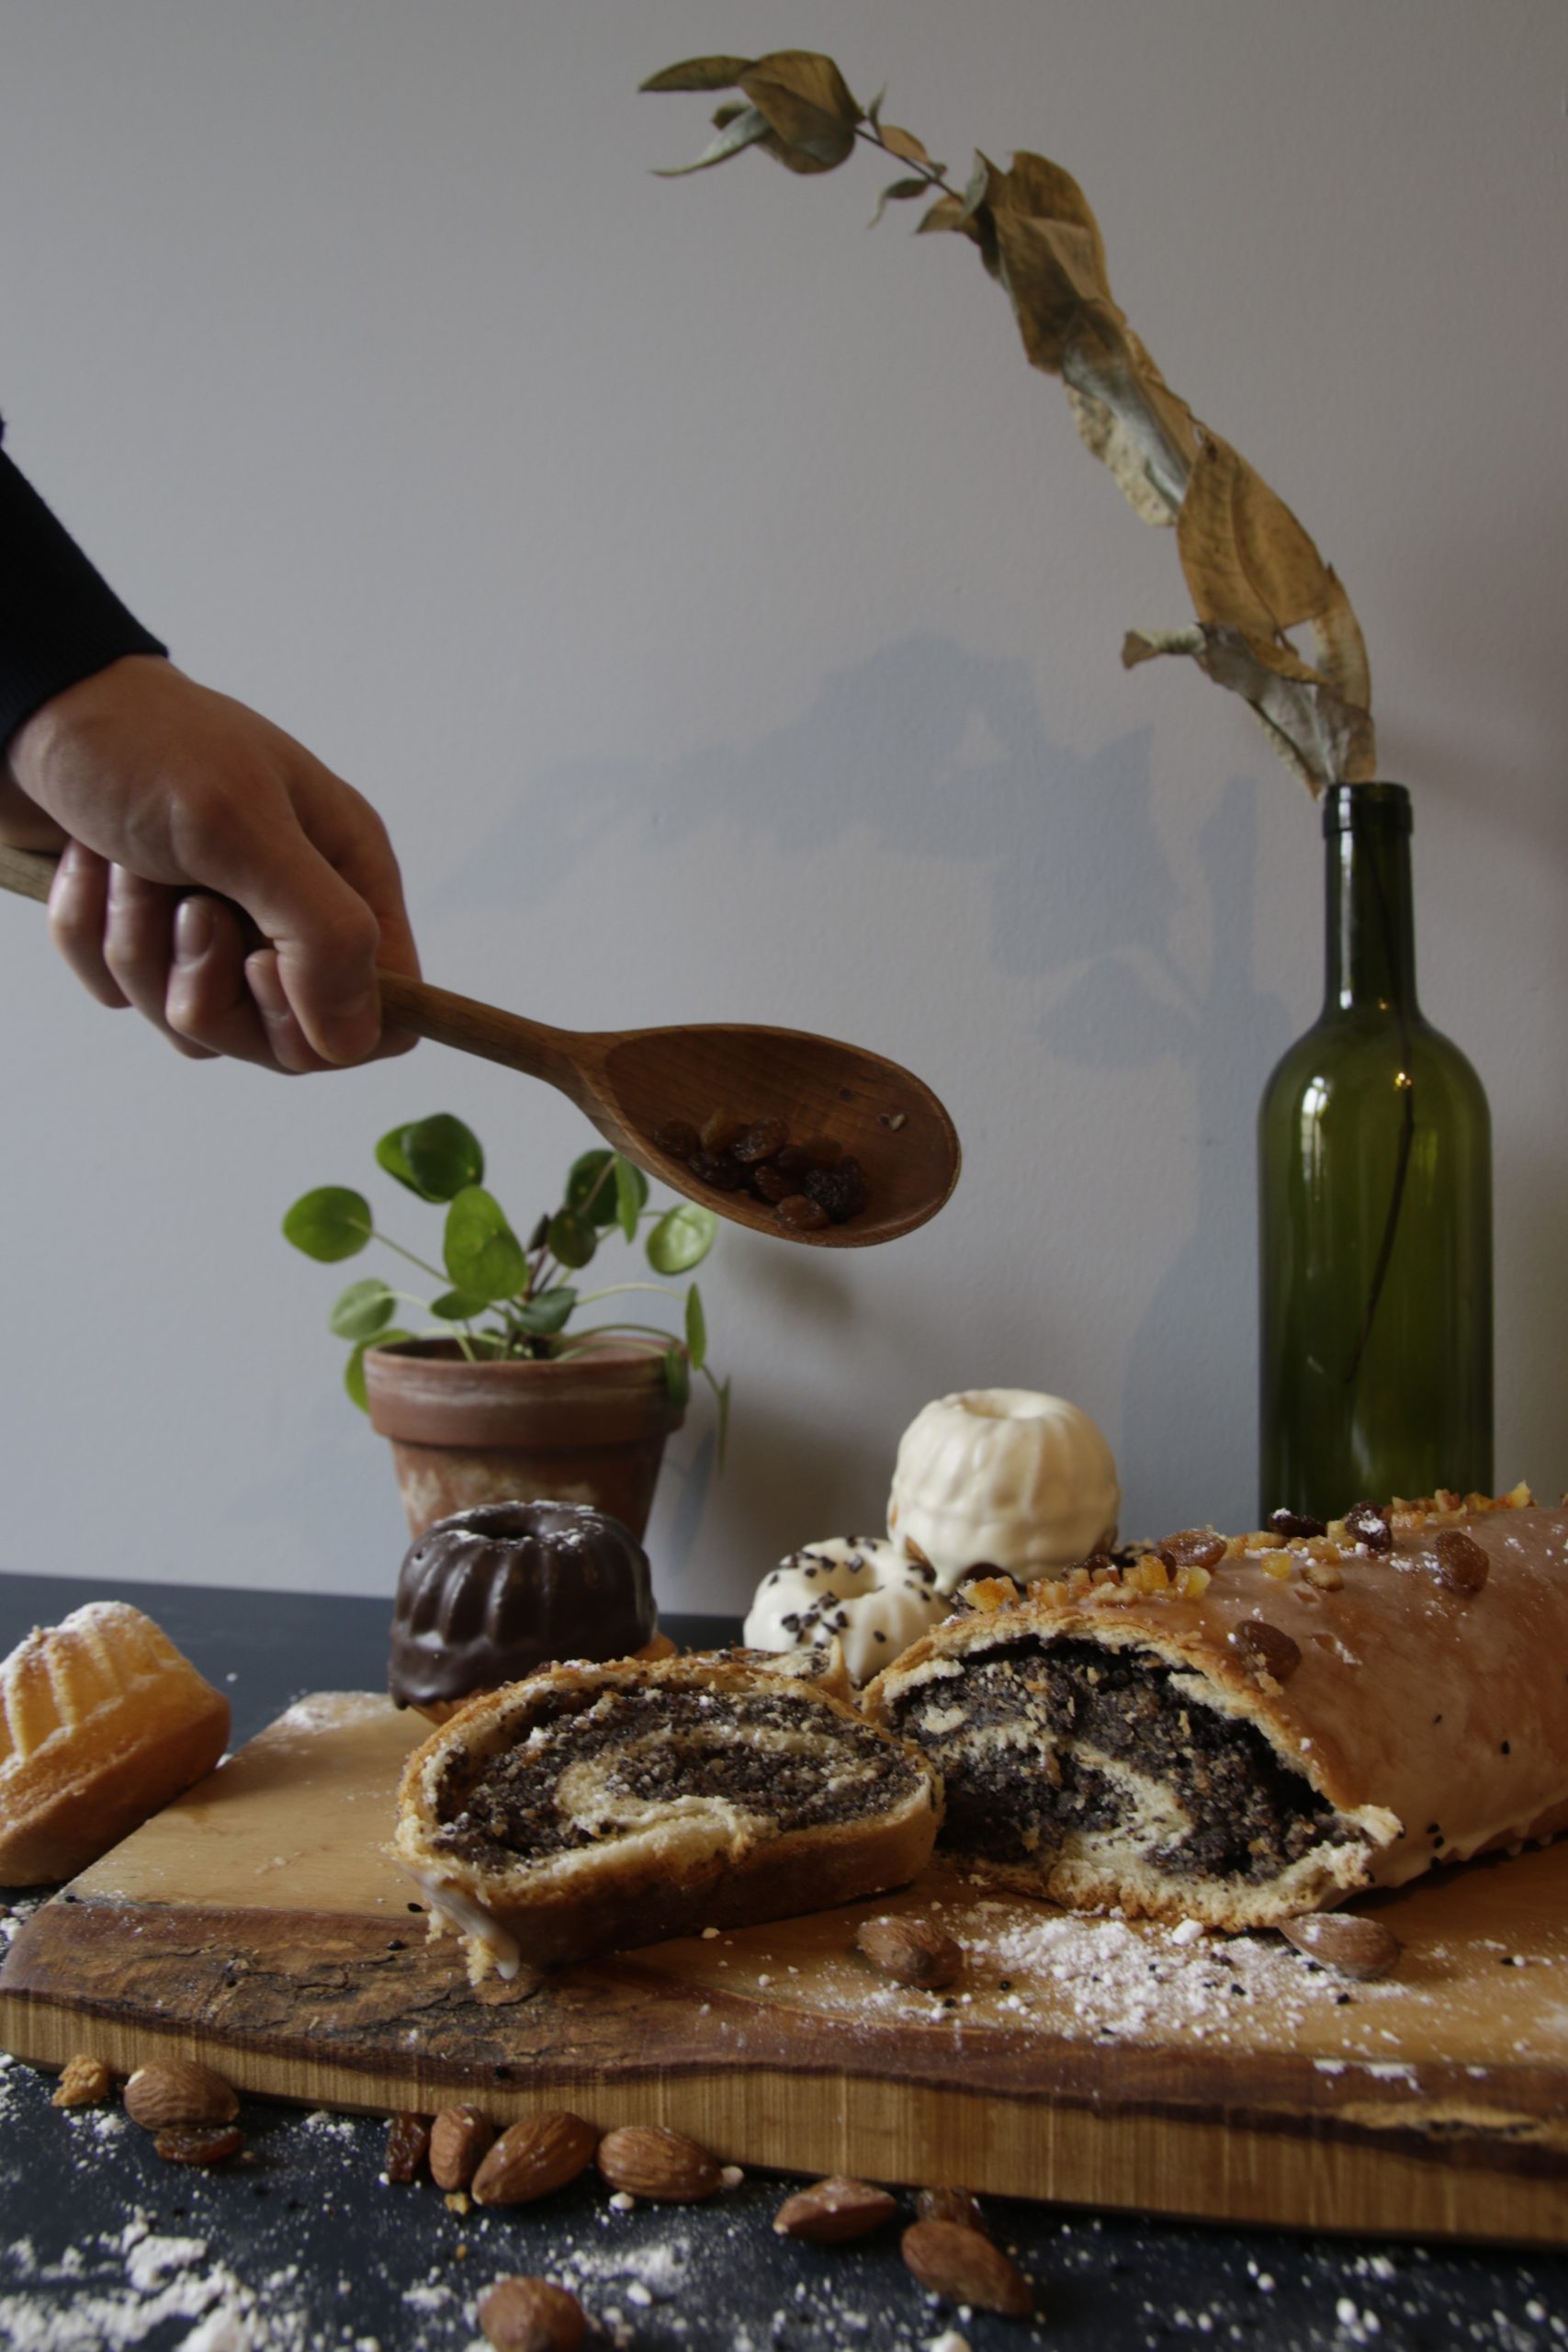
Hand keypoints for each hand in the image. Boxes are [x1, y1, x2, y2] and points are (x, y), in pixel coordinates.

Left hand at [0, 655, 419, 1070]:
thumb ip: (322, 934)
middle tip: (185, 910)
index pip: (383, 1014)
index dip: (322, 1022)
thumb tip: (355, 1040)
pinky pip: (126, 996)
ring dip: (140, 950)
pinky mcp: (151, 941)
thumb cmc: (144, 743)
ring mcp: (220, 931)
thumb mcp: (243, 827)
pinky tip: (91, 870)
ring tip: (128, 869)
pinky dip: (93, 939)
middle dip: (209, 982)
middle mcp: (292, 911)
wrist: (31, 708)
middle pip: (282, 1039)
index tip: (260, 968)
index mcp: (345, 875)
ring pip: (197, 1023)